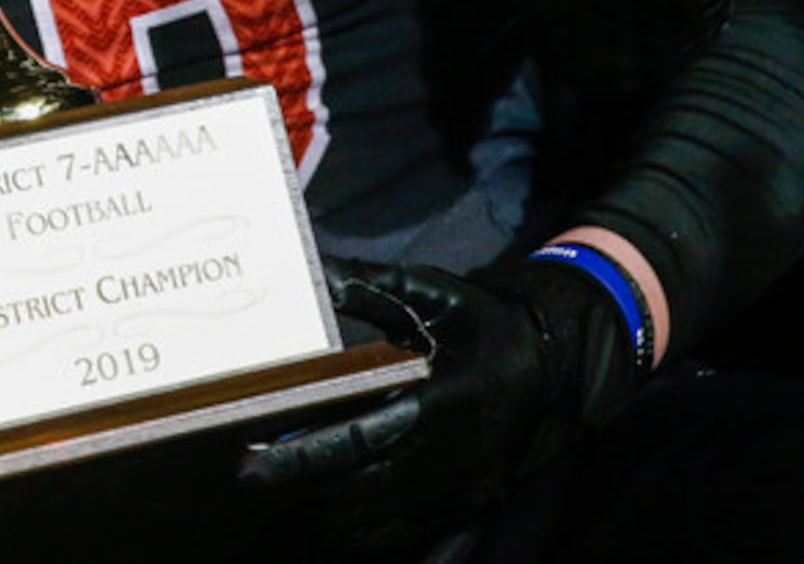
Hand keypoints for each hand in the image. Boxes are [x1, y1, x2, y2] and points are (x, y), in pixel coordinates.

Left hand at [237, 259, 638, 556]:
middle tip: (250, 476)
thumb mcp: (433, 294)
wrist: (552, 365)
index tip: (258, 454)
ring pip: (378, 514)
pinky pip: (406, 533)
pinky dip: (363, 533)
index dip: (309, 452)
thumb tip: (313, 270)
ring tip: (280, 494)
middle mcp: (450, 451)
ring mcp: (458, 485)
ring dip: (326, 507)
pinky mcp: (465, 504)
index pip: (363, 434)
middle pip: (363, 482)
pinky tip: (329, 519)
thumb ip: (370, 285)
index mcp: (441, 396)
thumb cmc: (482, 323)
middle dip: (304, 482)